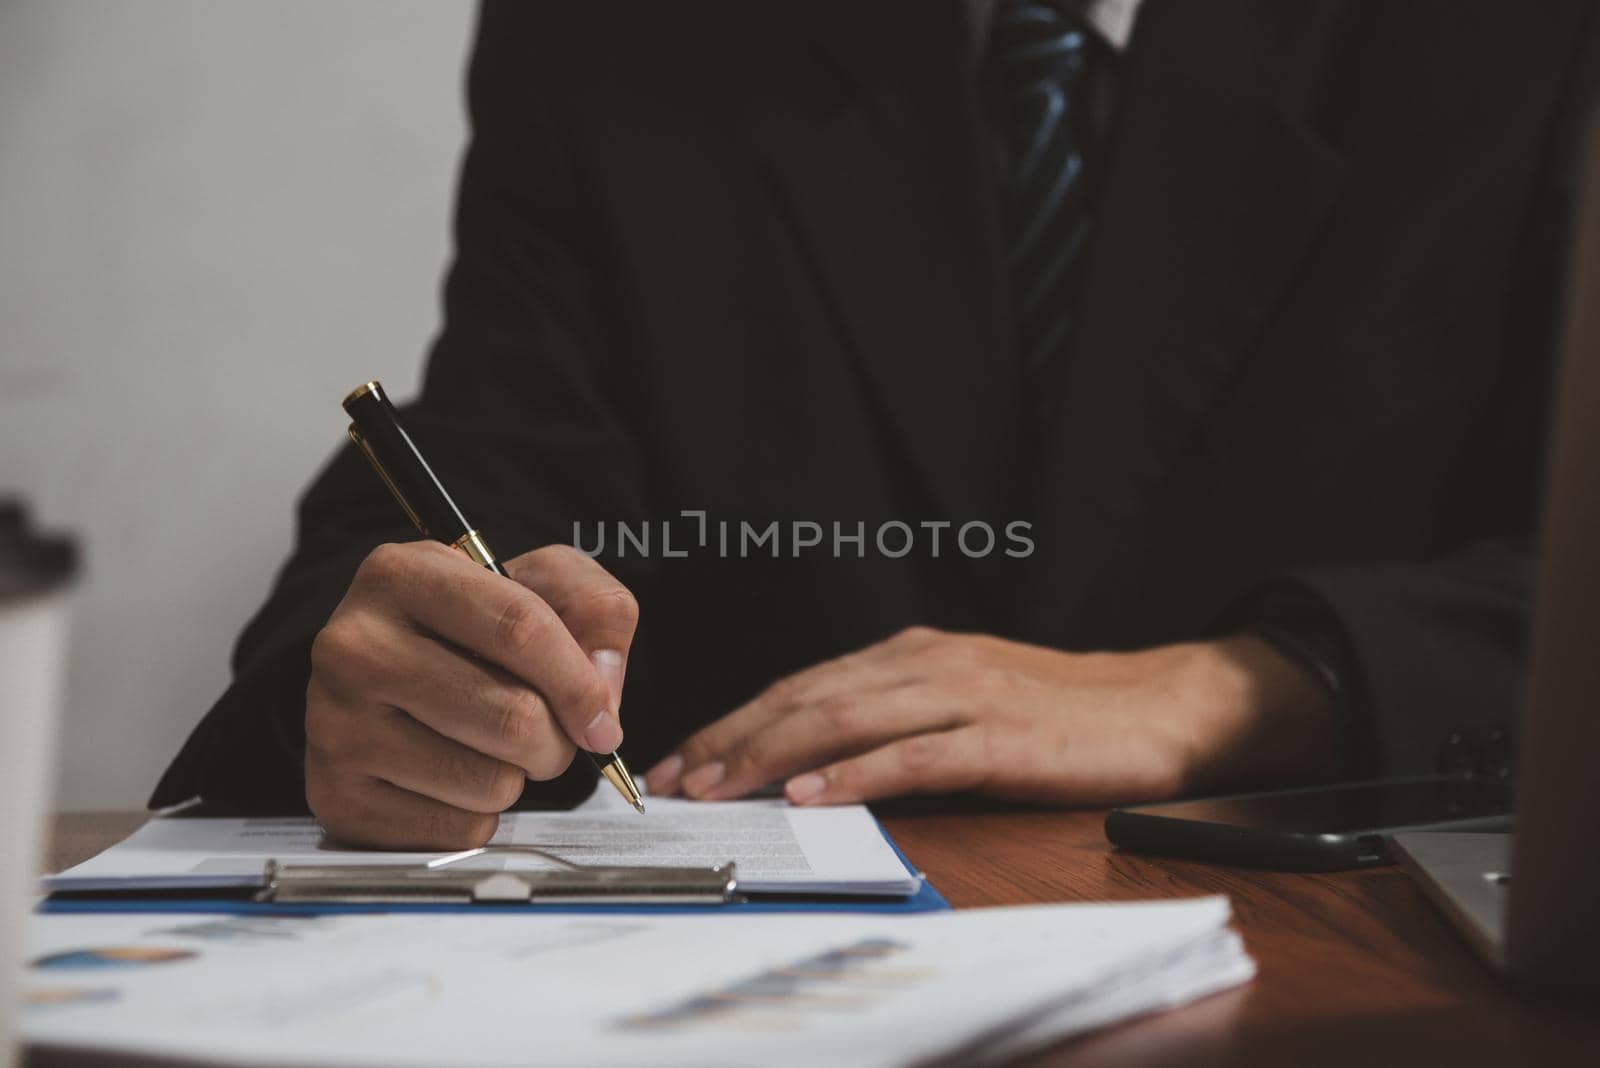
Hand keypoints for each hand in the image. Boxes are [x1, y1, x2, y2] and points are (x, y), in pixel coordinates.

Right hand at [305, 541, 637, 848]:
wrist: (389, 674)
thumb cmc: (472, 628)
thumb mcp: (541, 583)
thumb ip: (596, 610)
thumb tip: (600, 695)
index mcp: (402, 574)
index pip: (518, 628)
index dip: (579, 683)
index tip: (603, 720)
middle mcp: (353, 645)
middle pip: (511, 717)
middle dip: (557, 740)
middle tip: (550, 735)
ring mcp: (335, 724)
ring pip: (489, 783)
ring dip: (517, 777)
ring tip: (492, 747)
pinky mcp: (336, 796)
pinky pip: (458, 830)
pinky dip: (479, 815)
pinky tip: (454, 778)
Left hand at [643, 627, 1340, 806]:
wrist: (1158, 705)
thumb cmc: (1057, 710)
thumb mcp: (963, 697)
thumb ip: (895, 715)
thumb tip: (812, 757)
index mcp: (913, 652)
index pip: (804, 683)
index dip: (738, 719)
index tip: (686, 755)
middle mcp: (928, 663)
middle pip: (809, 695)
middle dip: (734, 738)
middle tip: (678, 777)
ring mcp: (964, 697)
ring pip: (846, 718)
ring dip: (773, 753)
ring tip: (720, 785)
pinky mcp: (1001, 740)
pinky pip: (915, 756)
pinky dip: (857, 774)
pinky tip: (815, 794)